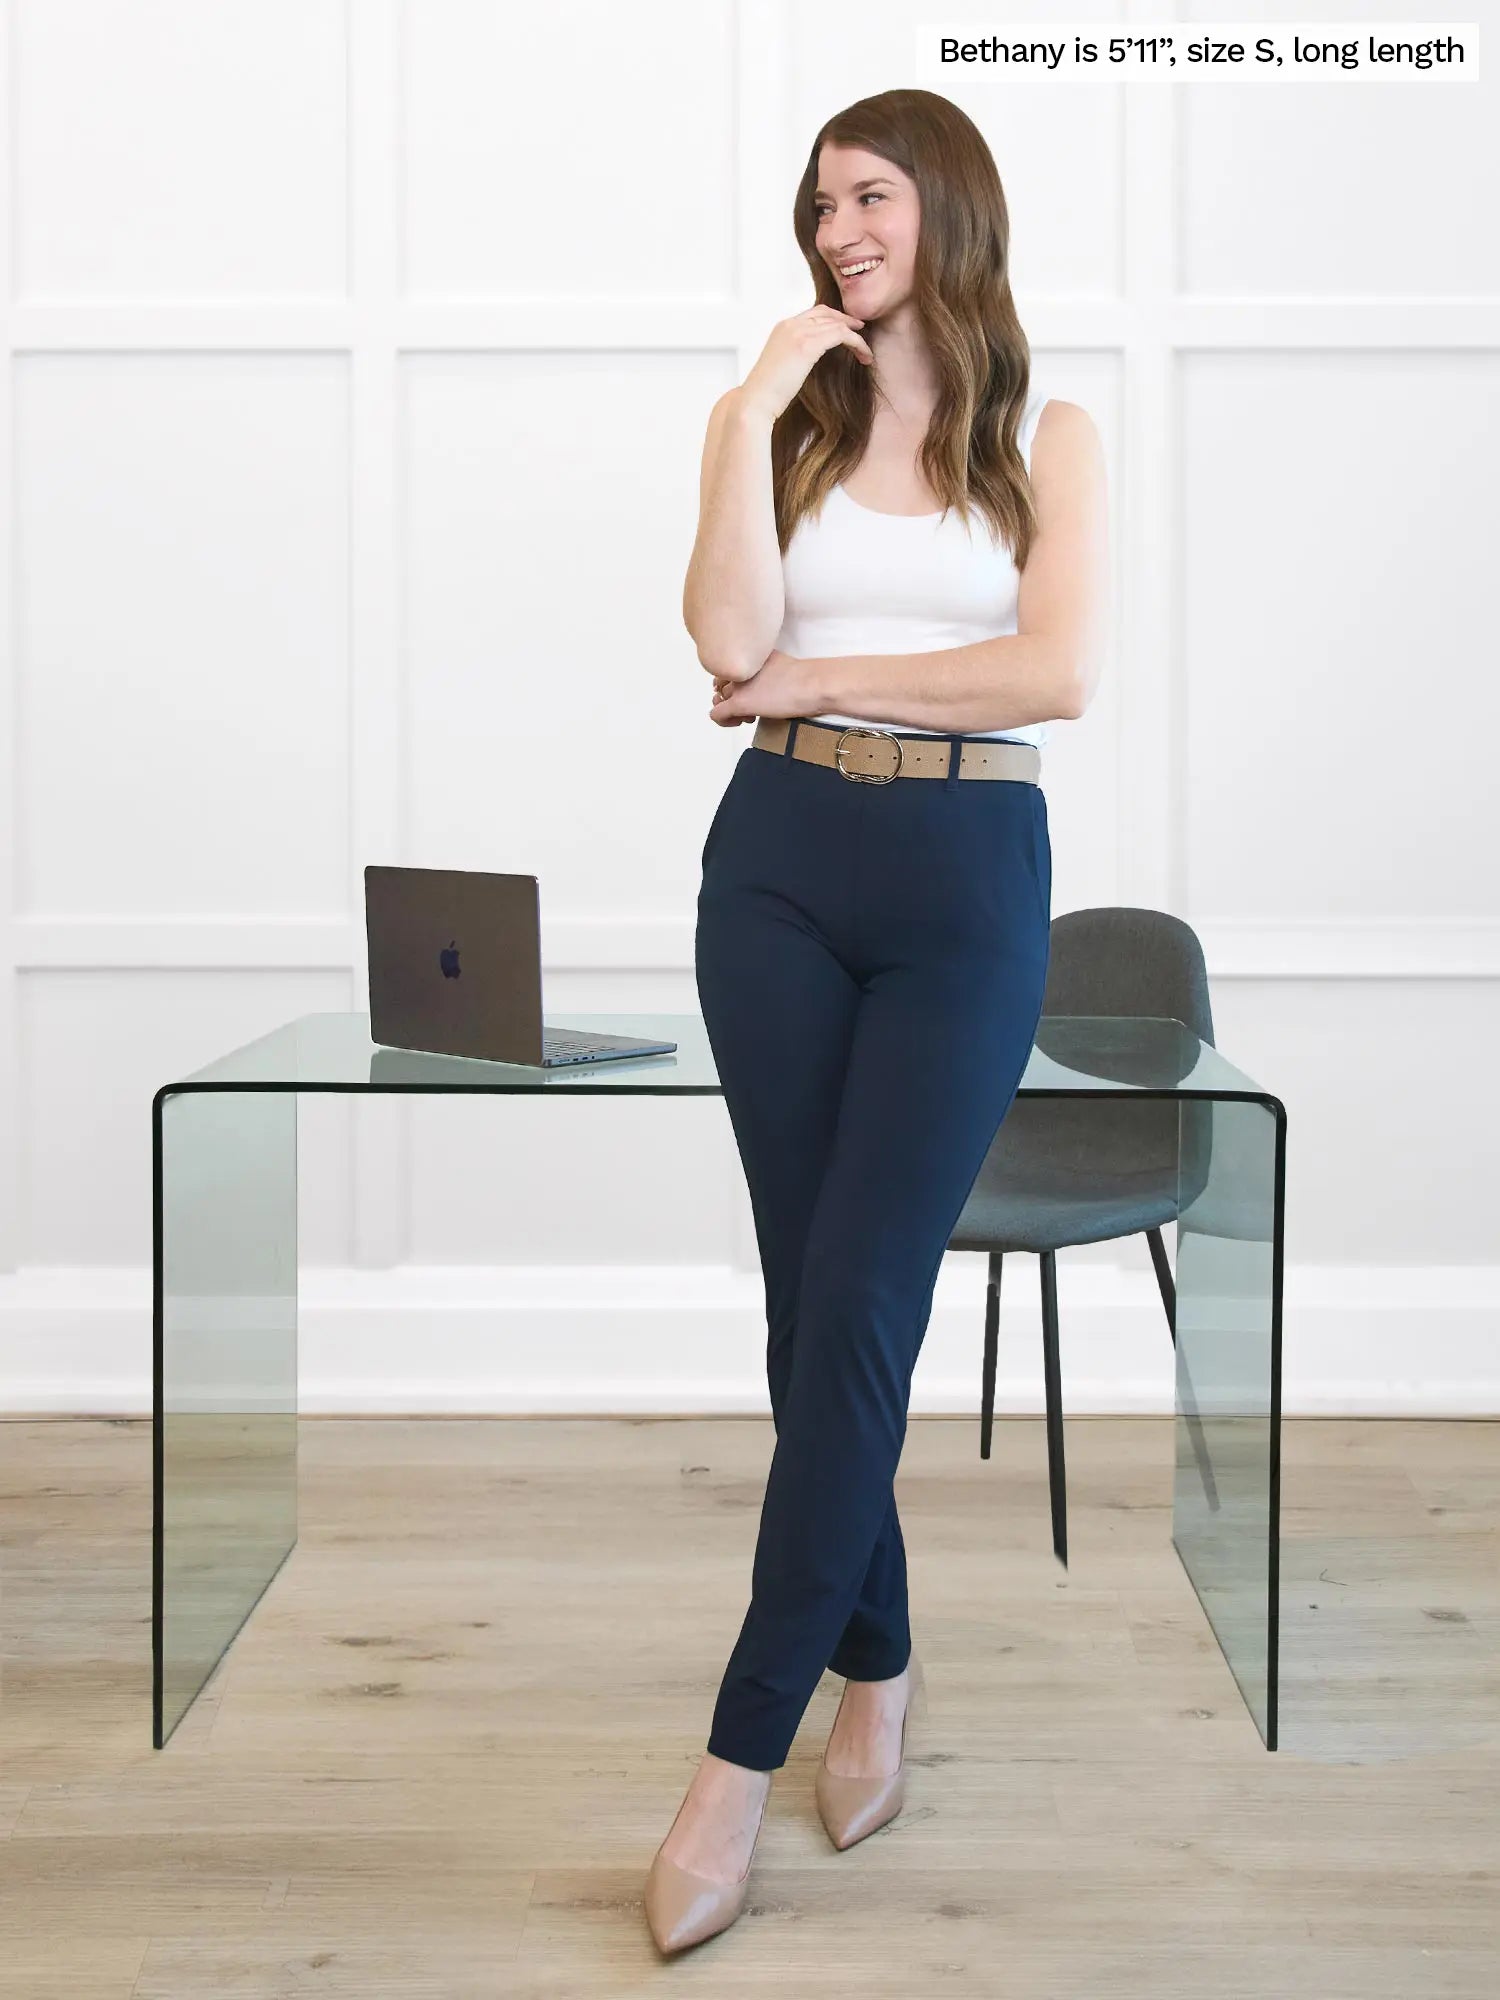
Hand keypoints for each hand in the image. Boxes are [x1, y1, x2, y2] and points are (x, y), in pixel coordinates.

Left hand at [710, 650, 814, 724]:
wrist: (811, 685)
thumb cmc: (805, 677)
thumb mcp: (778, 663)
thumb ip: (764, 669)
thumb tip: (762, 684)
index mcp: (748, 656)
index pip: (729, 668)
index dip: (736, 682)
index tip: (751, 691)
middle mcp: (739, 668)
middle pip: (722, 685)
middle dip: (733, 697)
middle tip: (752, 706)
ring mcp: (737, 685)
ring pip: (719, 699)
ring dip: (731, 709)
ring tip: (750, 715)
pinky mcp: (739, 703)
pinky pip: (717, 714)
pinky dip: (724, 721)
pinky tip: (740, 722)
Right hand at [739, 305, 874, 421]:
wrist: (755, 402)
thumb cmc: (767, 394)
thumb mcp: (781, 367)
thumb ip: (795, 357)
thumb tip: (808, 363)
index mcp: (782, 328)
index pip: (813, 313)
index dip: (833, 319)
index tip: (847, 330)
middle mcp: (790, 325)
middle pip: (826, 312)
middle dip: (846, 320)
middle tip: (862, 332)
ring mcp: (798, 332)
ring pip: (837, 324)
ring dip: (856, 337)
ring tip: (867, 354)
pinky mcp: (807, 345)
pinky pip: (841, 335)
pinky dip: (857, 344)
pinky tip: (864, 356)